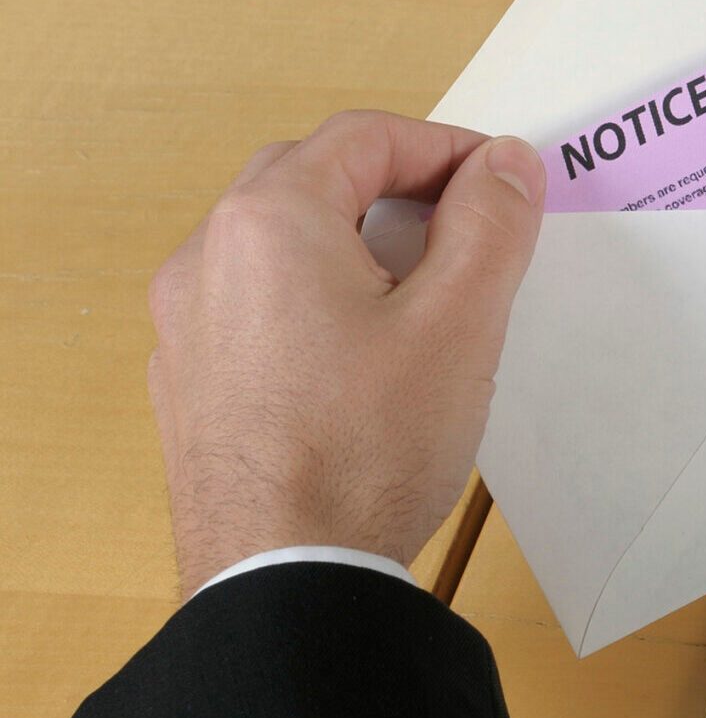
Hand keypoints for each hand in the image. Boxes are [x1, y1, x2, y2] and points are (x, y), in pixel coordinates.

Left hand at [147, 111, 545, 595]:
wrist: (284, 579)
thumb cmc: (368, 447)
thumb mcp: (460, 322)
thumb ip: (489, 223)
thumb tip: (505, 162)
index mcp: (269, 221)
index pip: (365, 137)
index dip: (446, 147)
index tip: (502, 185)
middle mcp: (207, 258)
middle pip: (311, 178)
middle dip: (396, 188)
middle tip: (466, 228)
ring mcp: (187, 325)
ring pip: (279, 245)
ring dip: (352, 243)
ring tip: (421, 297)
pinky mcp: (190, 384)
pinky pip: (255, 306)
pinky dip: (313, 300)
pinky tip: (362, 359)